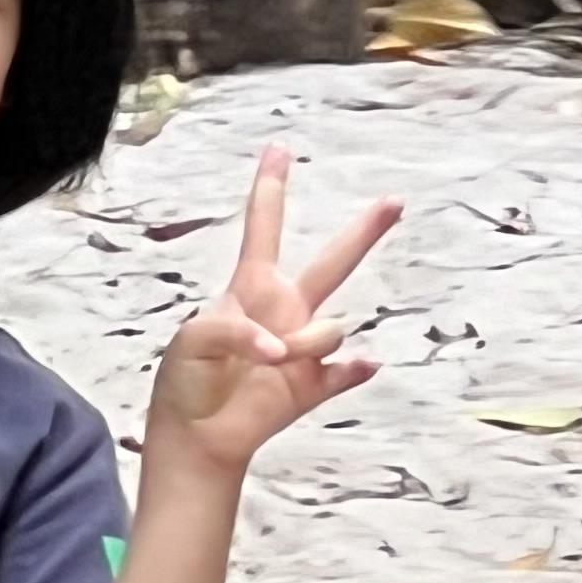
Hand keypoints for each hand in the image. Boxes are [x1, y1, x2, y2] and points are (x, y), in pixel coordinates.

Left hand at [145, 146, 398, 482]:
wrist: (195, 435)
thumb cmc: (186, 380)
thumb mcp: (193, 339)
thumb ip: (235, 329)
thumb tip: (284, 351)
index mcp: (251, 289)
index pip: (264, 227)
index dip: (271, 188)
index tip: (281, 148)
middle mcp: (285, 311)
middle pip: (333, 262)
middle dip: (365, 232)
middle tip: (395, 202)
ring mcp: (304, 348)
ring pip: (331, 328)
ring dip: (303, 344)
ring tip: (271, 365)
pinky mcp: (313, 386)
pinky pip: (345, 372)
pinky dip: (354, 368)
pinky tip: (368, 364)